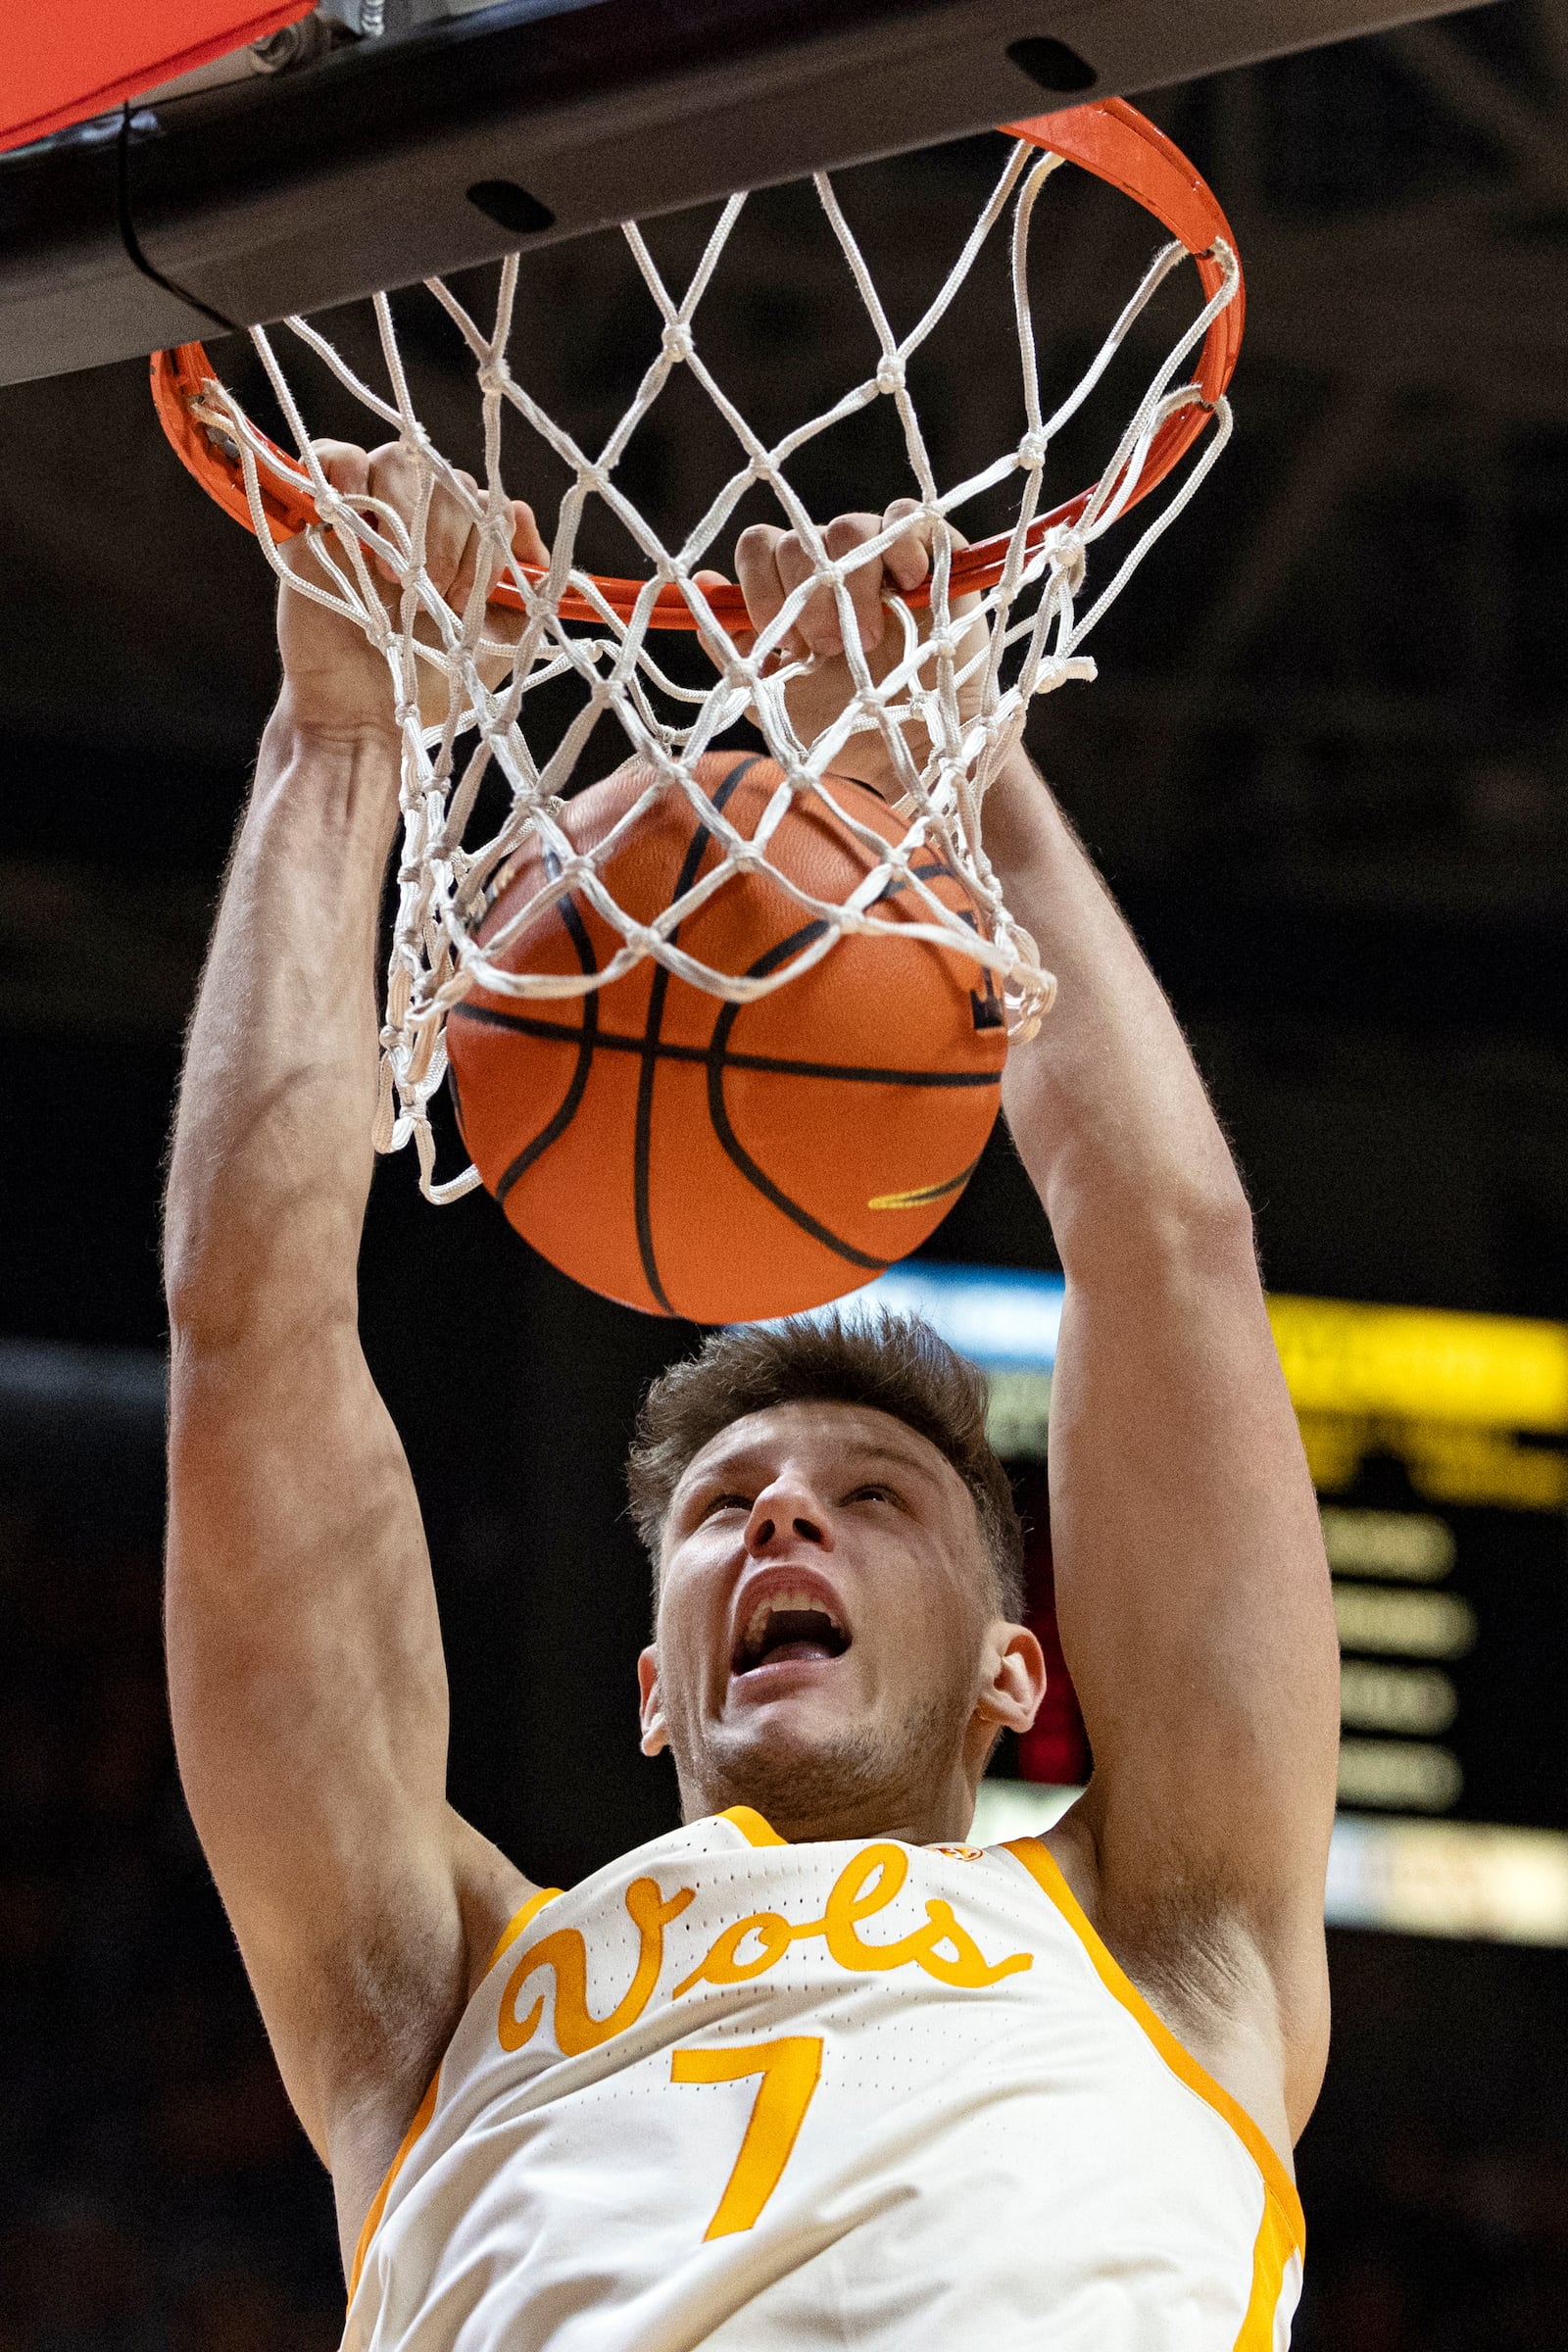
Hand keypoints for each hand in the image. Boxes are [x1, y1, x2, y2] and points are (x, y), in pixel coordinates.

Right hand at [274, 441, 548, 737]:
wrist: (366, 715)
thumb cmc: (432, 682)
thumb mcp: (500, 635)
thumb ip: (525, 578)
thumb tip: (519, 509)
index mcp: (462, 544)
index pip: (486, 501)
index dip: (483, 541)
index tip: (466, 598)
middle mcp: (419, 523)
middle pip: (444, 477)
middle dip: (447, 536)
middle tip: (435, 595)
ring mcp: (370, 516)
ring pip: (399, 462)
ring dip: (405, 515)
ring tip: (396, 579)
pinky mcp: (320, 518)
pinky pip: (335, 456)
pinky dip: (346, 470)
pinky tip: (354, 513)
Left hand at [724, 499, 985, 796]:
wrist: (909, 752)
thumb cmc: (841, 726)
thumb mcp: (771, 695)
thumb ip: (733, 647)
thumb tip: (702, 582)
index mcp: (793, 588)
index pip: (759, 546)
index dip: (759, 585)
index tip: (780, 640)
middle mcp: (833, 565)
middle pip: (798, 539)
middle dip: (805, 599)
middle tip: (826, 650)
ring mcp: (881, 557)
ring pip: (849, 528)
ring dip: (850, 587)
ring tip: (868, 639)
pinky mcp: (931, 556)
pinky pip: (909, 517)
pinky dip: (903, 543)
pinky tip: (907, 587)